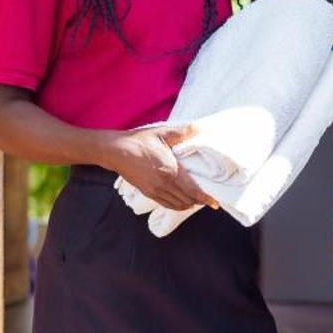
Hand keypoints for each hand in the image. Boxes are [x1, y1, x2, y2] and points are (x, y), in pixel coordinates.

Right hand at [102, 126, 217, 211]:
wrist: (117, 151)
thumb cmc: (140, 141)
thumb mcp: (162, 133)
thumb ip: (182, 132)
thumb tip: (199, 127)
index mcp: (171, 170)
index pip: (193, 190)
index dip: (206, 198)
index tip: (215, 203)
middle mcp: (165, 184)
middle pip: (188, 199)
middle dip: (200, 201)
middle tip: (209, 198)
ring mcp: (155, 190)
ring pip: (178, 204)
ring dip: (189, 203)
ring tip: (197, 199)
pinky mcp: (148, 193)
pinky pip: (167, 204)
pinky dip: (177, 205)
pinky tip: (182, 201)